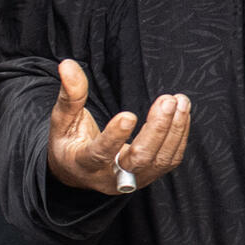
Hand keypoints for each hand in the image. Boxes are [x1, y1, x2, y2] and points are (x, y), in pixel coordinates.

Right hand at [47, 60, 191, 195]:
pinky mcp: (149, 175)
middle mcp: (111, 177)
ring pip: (160, 160)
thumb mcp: (62, 120)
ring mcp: (133, 179)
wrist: (80, 171)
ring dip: (174, 130)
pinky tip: (182, 112)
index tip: (129, 115)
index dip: (115, 137)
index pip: (100, 154)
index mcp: (84, 164)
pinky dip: (179, 135)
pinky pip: (170, 159)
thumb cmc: (69, 141)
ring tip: (179, 101)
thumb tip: (67, 65)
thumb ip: (69, 94)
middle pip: (139, 159)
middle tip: (167, 101)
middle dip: (157, 130)